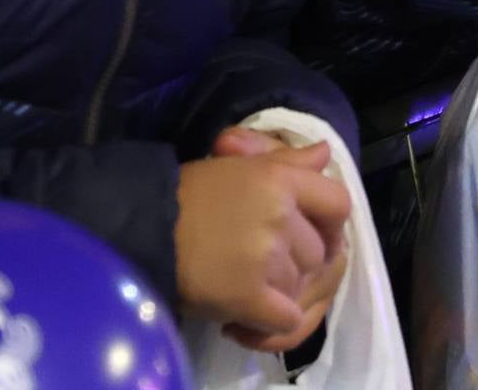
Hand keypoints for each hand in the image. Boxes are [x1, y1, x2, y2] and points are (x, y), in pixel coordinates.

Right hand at [174, 142, 351, 351]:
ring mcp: (266, 257)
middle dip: (294, 263)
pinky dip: (268, 324)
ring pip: (299, 287)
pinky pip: (284, 320)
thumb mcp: (238, 168)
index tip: (305, 235)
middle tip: (259, 266)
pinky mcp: (248, 295)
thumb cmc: (184, 196)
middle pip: (317, 253)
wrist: (138, 230)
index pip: (338, 204)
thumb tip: (325, 153)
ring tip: (243, 286)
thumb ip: (287, 163)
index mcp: (280, 180)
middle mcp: (280, 215)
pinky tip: (242, 315)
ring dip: (276, 293)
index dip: (328, 224)